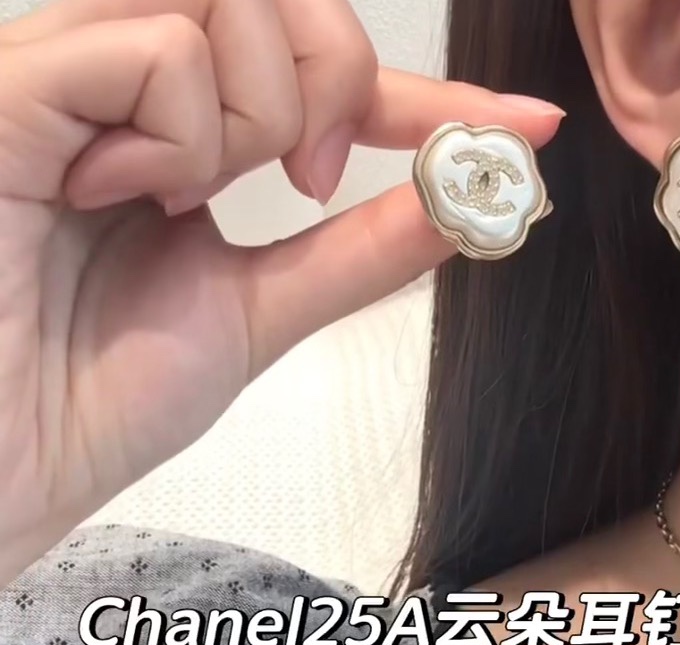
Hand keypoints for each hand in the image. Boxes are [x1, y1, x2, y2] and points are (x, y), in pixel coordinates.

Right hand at [0, 0, 562, 584]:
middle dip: (340, 84)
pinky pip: (152, 49)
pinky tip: (128, 194)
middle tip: (315, 177)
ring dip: (257, 117)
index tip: (525, 128)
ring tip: (184, 201)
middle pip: (280, 0)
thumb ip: (359, 249)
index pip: (321, 76)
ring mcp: (71, 75)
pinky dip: (182, 132)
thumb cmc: (105, 394)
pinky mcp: (15, 90)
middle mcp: (127, 83)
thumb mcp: (263, 309)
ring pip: (226, 3)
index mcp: (181, 132)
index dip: (429, 98)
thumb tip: (461, 204)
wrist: (11, 460)